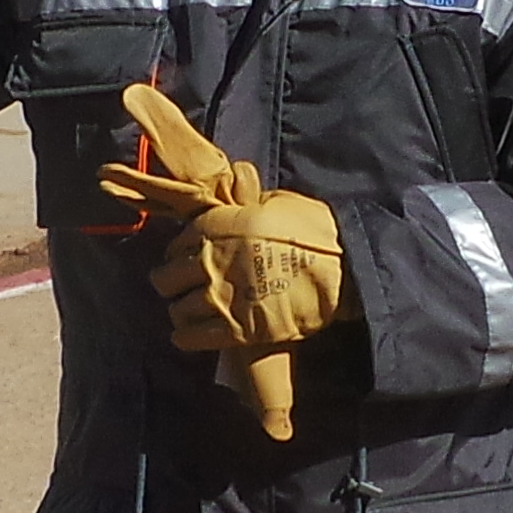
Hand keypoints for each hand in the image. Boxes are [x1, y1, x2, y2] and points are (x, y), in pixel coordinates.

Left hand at [97, 83, 349, 440]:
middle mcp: (211, 258)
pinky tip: (195, 334)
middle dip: (172, 279)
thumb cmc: (314, 233)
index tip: (178, 248)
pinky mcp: (233, 328)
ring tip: (194, 313)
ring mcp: (220, 295)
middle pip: (167, 273)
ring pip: (175, 306)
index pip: (177, 236)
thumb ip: (242, 203)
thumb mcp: (273, 208)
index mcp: (219, 223)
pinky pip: (192, 334)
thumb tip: (222, 176)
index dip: (178, 246)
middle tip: (185, 285)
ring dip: (180, 310)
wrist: (345, 272)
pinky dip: (189, 335)